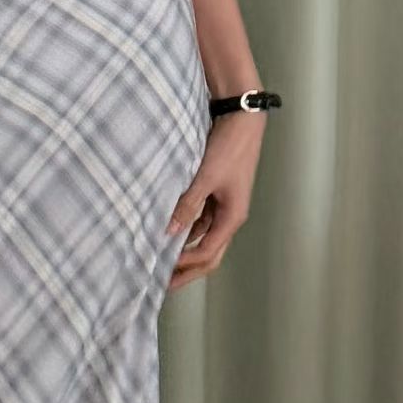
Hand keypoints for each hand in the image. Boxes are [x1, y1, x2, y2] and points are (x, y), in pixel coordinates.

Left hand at [163, 109, 265, 291]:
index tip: (163, 271)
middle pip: (209, 253)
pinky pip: (200, 220)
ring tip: (163, 260)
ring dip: (186, 250)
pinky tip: (169, 231)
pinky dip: (186, 229)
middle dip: (188, 269)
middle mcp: (229, 216)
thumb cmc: (228, 148)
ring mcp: (223, 205)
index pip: (208, 253)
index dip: (186, 265)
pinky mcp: (215, 193)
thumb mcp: (204, 178)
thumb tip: (168, 231)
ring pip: (203, 237)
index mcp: (232, 217)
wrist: (240, 119)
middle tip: (165, 283)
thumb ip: (187, 205)